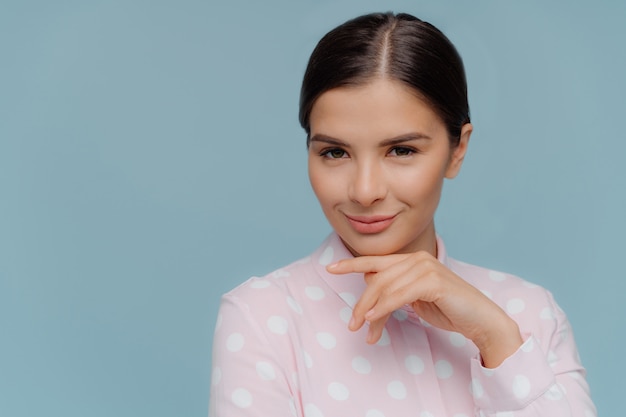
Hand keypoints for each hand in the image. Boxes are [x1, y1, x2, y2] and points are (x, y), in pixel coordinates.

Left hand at [326, 251, 523, 367]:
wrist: (480, 320)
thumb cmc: (448, 310)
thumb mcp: (415, 299)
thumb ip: (394, 291)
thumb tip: (369, 289)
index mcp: (412, 260)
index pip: (376, 261)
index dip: (351, 264)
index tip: (330, 268)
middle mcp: (417, 259)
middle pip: (377, 279)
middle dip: (361, 303)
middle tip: (352, 325)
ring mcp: (426, 268)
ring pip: (385, 289)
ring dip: (371, 312)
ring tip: (363, 329)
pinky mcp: (433, 281)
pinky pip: (399, 295)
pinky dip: (383, 308)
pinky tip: (373, 320)